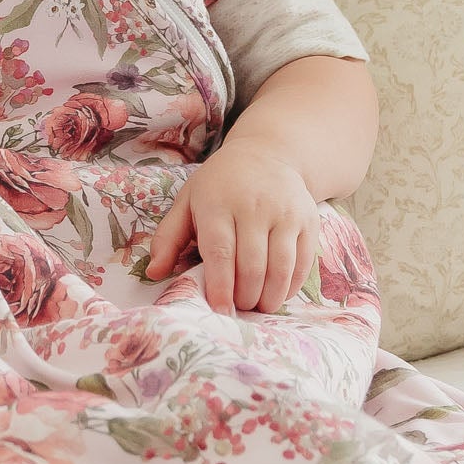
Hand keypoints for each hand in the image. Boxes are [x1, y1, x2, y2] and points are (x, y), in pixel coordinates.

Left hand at [145, 140, 316, 314]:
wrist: (267, 154)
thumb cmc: (220, 185)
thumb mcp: (188, 201)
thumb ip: (169, 237)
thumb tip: (155, 272)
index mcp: (219, 203)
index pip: (221, 251)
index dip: (221, 286)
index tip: (220, 310)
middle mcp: (254, 206)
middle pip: (252, 265)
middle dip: (245, 296)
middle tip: (238, 307)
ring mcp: (285, 212)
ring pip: (281, 266)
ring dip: (270, 296)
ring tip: (259, 306)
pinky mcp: (308, 220)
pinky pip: (303, 261)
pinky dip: (291, 285)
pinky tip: (279, 293)